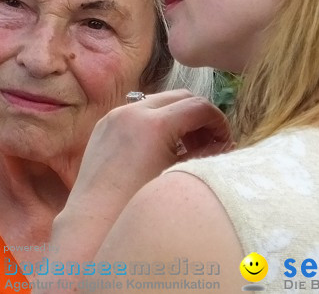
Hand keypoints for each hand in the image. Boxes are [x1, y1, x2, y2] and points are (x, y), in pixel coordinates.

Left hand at [49, 90, 232, 264]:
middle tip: (209, 143)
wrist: (93, 221)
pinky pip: (137, 111)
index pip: (200, 107)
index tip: (225, 142)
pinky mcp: (104, 124)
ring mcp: (115, 115)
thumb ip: (207, 154)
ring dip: (178, 117)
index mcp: (153, 124)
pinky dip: (155, 121)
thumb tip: (224, 142)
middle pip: (181, 97)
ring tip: (185, 148)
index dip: (219, 122)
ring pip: (158, 101)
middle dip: (199, 117)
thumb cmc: (139, 206)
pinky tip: (160, 149)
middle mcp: (131, 111)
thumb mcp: (180, 177)